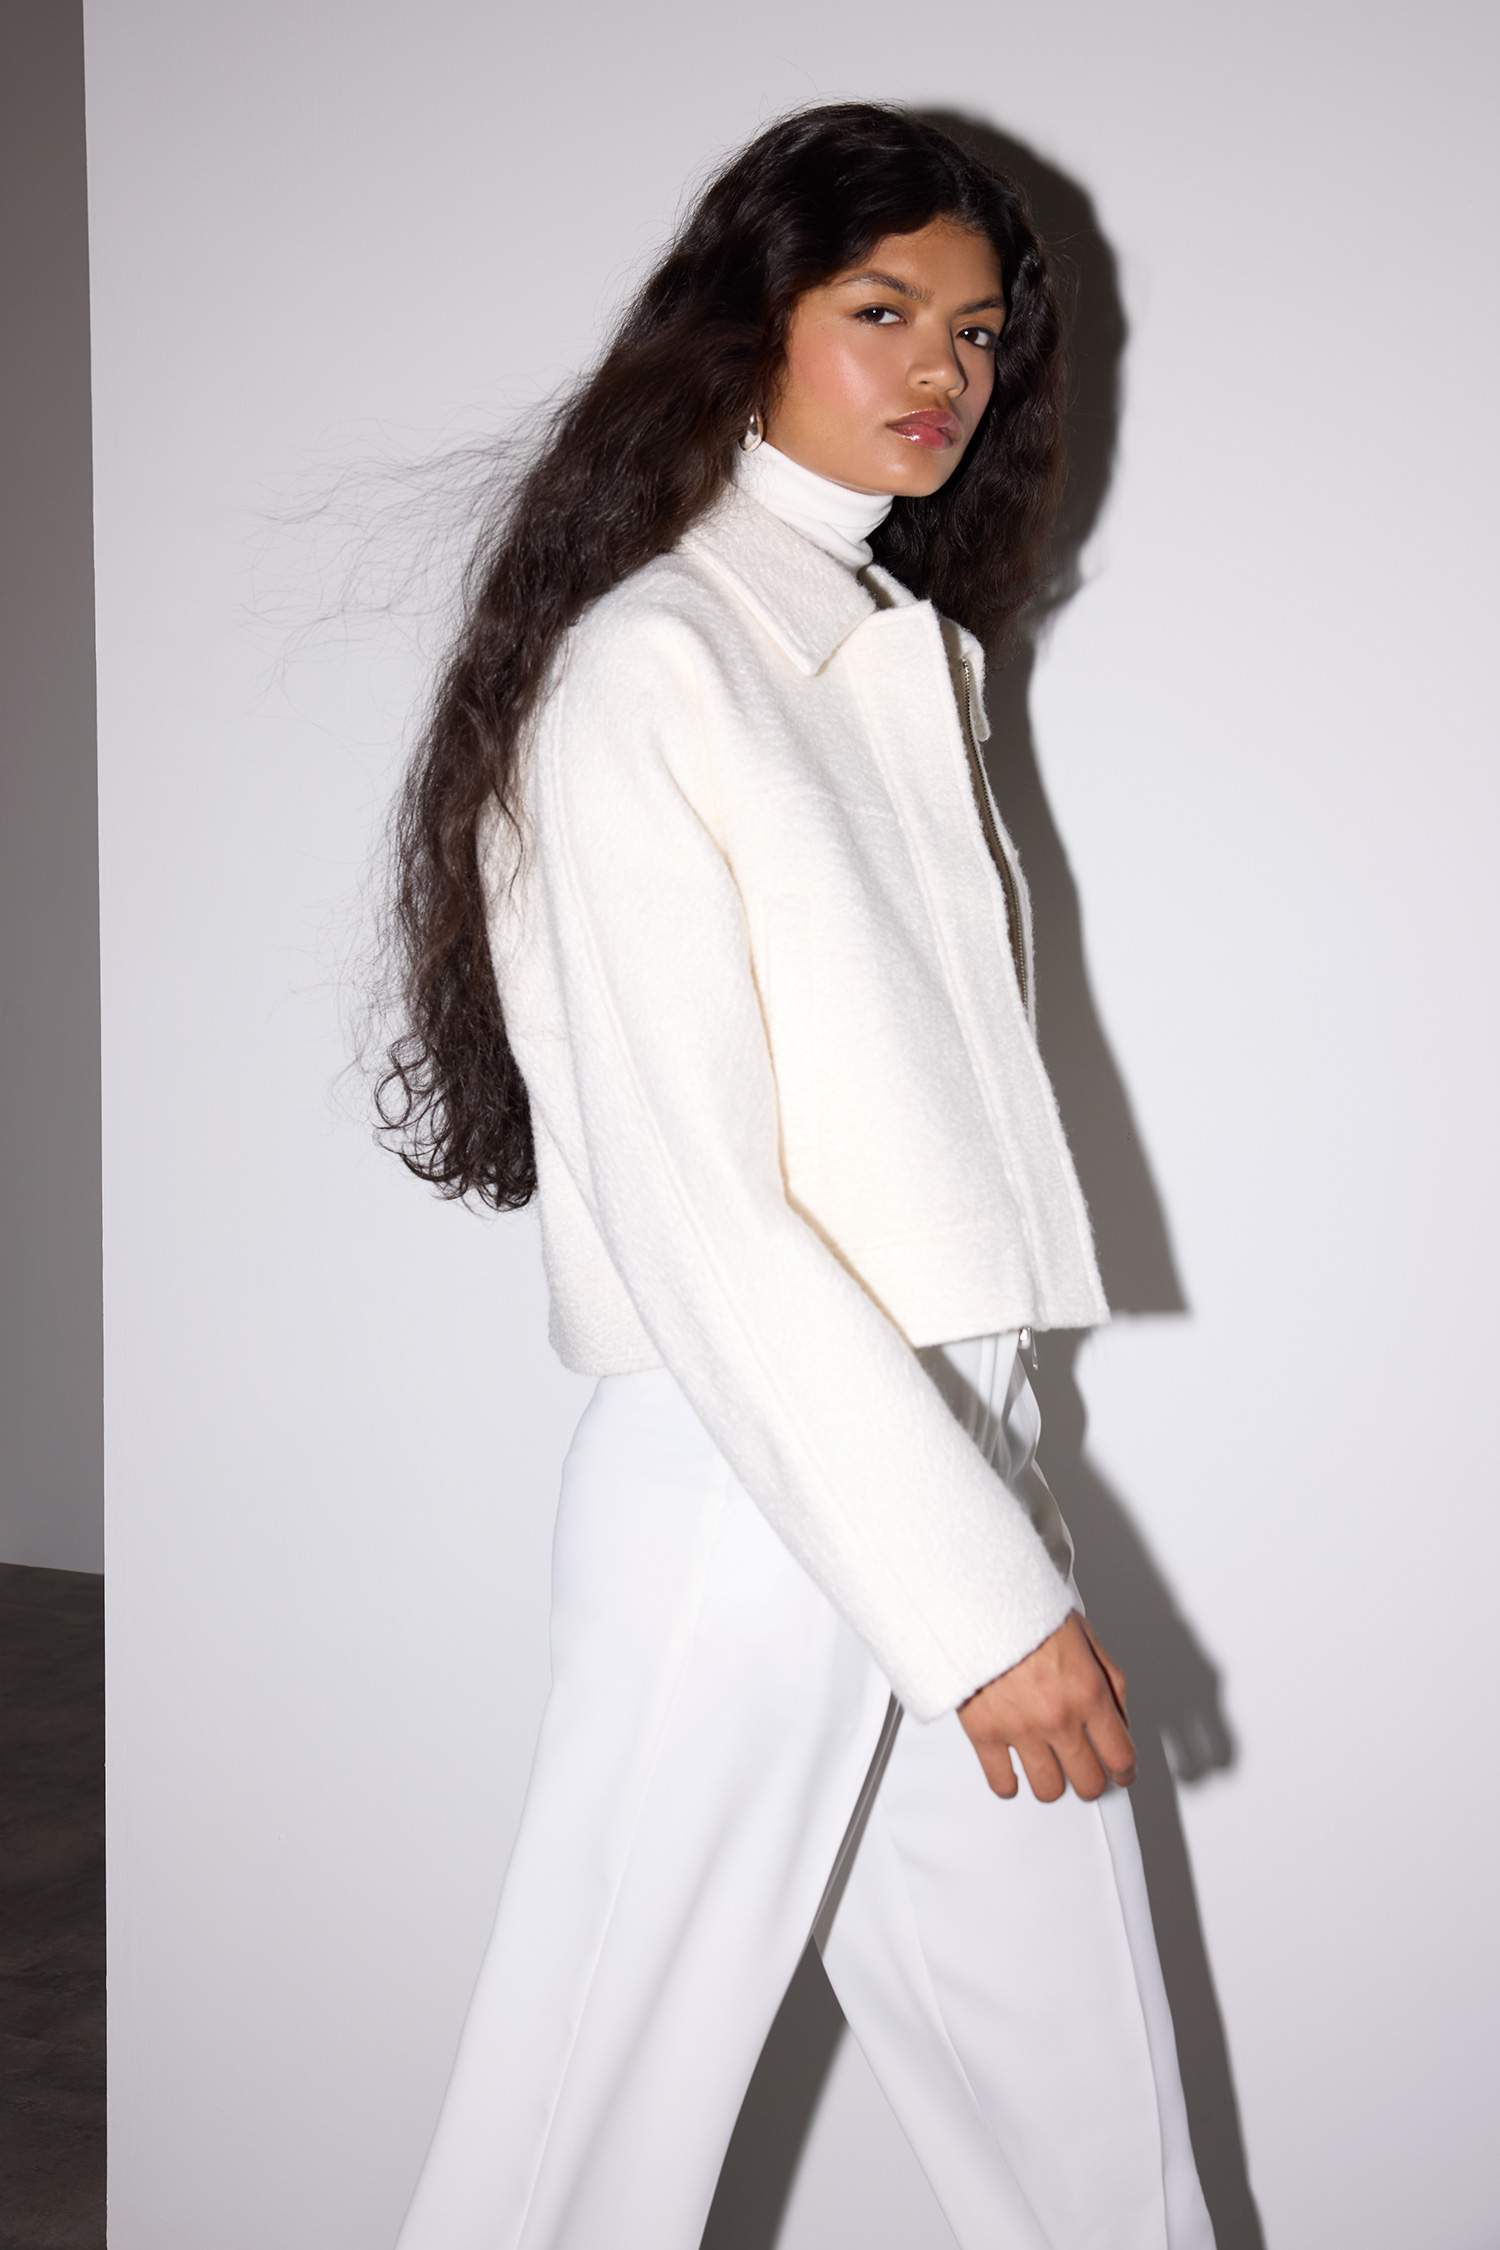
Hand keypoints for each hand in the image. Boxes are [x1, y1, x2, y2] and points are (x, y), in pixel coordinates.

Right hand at [956, 1612, 1134, 1801]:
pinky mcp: (984, 1732)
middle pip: (1088, 1782)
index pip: (1120, 1756)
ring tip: (1049, 1771)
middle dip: (1091, 1780)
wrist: (976, 1600)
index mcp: (1088, 1692)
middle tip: (1087, 1772)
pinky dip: (1009, 1784)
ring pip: (1048, 1790)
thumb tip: (1121, 1719)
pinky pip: (1001, 1781)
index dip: (1125, 1771)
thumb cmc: (1026, 1610)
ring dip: (1053, 1783)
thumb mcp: (1085, 1636)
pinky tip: (1013, 1773)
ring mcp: (1021, 1730)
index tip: (1121, 1772)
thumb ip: (1110, 1681)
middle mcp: (1058, 1718)